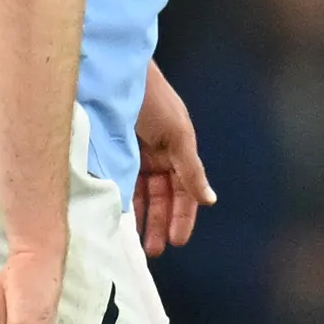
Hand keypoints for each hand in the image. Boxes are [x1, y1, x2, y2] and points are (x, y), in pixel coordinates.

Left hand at [132, 63, 213, 254]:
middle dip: (160, 223)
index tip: (177, 242)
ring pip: (141, 195)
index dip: (182, 217)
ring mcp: (134, 155)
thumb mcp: (177, 135)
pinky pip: (120, 184)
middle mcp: (158, 155)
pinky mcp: (113, 152)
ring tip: (137, 243)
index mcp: (179, 150)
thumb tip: (210, 199)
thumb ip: (191, 169)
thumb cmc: (152, 98)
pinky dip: (122, 202)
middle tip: (154, 251)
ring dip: (141, 219)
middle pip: (163, 197)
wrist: (114, 73)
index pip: (185, 192)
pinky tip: (119, 219)